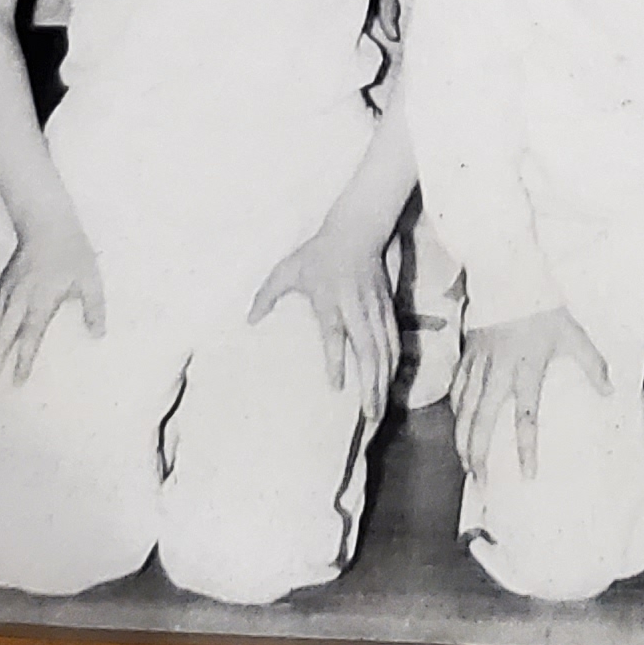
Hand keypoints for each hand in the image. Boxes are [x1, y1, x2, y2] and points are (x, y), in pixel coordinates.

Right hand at [0, 216, 104, 398]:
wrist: (45, 223)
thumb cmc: (71, 252)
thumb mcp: (90, 278)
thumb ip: (93, 308)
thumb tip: (98, 336)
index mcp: (40, 300)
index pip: (29, 335)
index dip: (23, 360)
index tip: (16, 384)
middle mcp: (17, 302)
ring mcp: (4, 298)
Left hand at [251, 209, 400, 405]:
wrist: (357, 230)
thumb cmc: (318, 252)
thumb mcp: (288, 269)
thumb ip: (267, 295)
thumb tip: (249, 321)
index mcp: (330, 299)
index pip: (334, 335)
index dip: (336, 361)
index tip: (336, 388)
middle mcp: (356, 307)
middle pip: (368, 350)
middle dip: (371, 384)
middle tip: (370, 415)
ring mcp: (375, 309)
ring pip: (386, 350)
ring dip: (384, 381)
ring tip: (380, 410)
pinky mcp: (387, 308)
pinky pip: (394, 341)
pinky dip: (394, 364)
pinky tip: (391, 383)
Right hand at [452, 306, 609, 477]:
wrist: (508, 274)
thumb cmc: (543, 306)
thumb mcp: (573, 334)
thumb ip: (591, 365)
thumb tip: (609, 392)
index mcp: (526, 370)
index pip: (525, 418)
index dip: (525, 449)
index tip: (527, 475)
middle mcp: (498, 372)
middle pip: (481, 422)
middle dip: (477, 455)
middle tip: (480, 481)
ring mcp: (478, 363)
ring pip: (463, 409)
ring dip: (462, 438)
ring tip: (465, 463)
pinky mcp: (467, 352)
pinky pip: (456, 386)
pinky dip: (455, 409)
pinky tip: (457, 423)